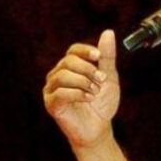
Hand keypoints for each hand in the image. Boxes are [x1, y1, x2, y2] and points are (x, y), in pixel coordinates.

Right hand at [43, 29, 120, 149]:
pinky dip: (77, 94)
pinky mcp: (51, 104)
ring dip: (83, 82)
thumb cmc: (102, 103)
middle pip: (68, 61)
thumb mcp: (109, 77)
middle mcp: (58, 75)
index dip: (85, 51)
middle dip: (88, 69)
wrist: (99, 128)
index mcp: (71, 67)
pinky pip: (59, 93)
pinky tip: (88, 99)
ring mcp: (52, 90)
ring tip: (95, 92)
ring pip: (62, 75)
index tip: (99, 57)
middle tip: (101, 81)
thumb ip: (107, 57)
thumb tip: (108, 32)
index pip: (73, 50)